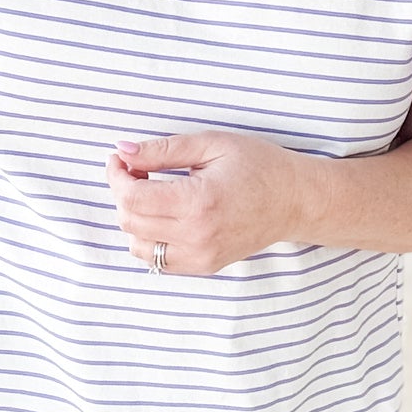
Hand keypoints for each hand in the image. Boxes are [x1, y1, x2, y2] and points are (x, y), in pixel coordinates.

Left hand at [104, 130, 312, 275]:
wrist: (295, 201)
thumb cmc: (258, 166)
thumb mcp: (212, 145)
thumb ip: (163, 150)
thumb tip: (123, 152)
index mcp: (198, 202)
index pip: (132, 197)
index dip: (116, 176)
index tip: (121, 160)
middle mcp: (197, 236)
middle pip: (130, 221)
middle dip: (122, 193)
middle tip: (138, 171)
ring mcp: (201, 256)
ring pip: (138, 246)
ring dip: (134, 219)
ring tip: (152, 194)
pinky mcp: (205, 267)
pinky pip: (158, 261)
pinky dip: (150, 239)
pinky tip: (164, 216)